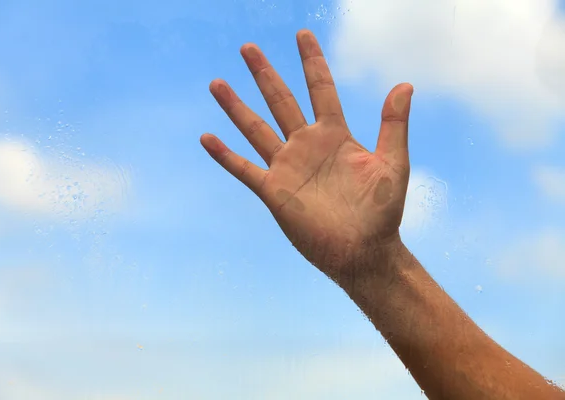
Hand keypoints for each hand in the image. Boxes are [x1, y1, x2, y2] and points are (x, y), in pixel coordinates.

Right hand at [200, 29, 413, 282]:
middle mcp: (306, 146)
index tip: (303, 34)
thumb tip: (405, 85)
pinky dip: (224, 154)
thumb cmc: (382, 212)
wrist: (364, 251)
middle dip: (264, 73)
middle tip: (247, 47)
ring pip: (255, 129)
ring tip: (217, 83)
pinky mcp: (273, 191)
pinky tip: (206, 138)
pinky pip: (243, 168)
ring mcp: (287, 167)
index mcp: (335, 135)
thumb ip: (393, 125)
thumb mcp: (392, 163)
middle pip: (280, 100)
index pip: (321, 88)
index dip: (312, 61)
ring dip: (236, 106)